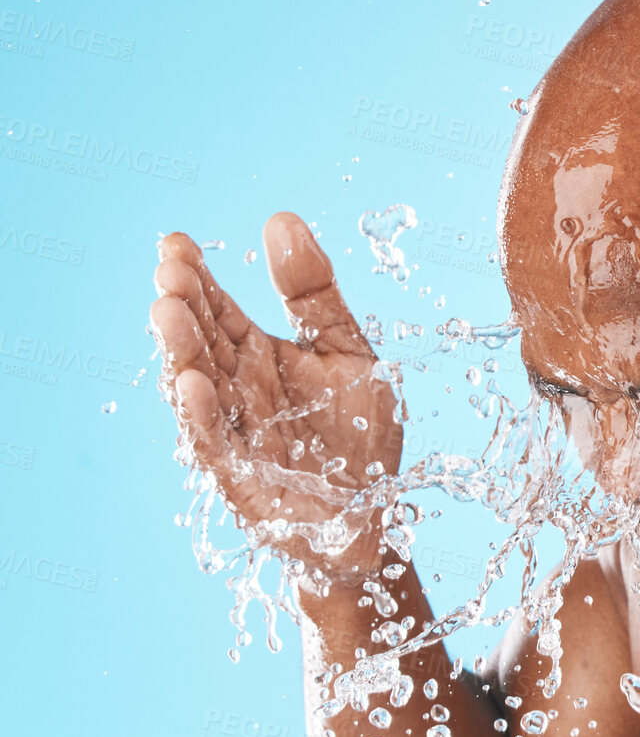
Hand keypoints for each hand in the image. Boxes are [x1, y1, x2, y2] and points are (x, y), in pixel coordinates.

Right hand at [150, 213, 402, 581]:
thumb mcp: (347, 352)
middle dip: (184, 304)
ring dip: (180, 351)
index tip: (175, 241)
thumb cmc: (357, 438)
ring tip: (168, 310)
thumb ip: (314, 295)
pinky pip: (214, 446)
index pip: (218, 309)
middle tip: (171, 268)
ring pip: (196, 388)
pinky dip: (201, 417)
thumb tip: (280, 219)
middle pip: (201, 343)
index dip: (197, 276)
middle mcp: (238, 392)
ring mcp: (236, 435)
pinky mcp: (242, 479)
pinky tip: (192, 384)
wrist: (373, 517)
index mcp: (259, 357)